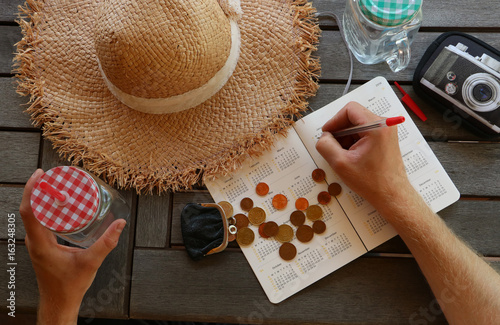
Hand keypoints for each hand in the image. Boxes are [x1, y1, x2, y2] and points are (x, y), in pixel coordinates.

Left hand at [19, 169, 126, 323]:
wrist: (59, 302)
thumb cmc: (70, 286)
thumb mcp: (91, 262)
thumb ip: (107, 242)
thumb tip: (120, 223)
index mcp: (41, 244)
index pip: (29, 212)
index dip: (32, 191)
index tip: (40, 175)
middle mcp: (34, 242)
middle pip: (29, 209)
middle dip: (38, 189)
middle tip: (52, 175)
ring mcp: (36, 244)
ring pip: (33, 215)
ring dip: (41, 199)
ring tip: (55, 186)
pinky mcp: (41, 245)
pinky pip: (39, 222)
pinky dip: (46, 210)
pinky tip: (59, 206)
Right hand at [316, 102, 412, 207]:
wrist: (391, 195)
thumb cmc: (372, 182)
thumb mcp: (340, 164)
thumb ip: (326, 145)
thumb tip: (323, 137)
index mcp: (376, 127)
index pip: (350, 109)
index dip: (334, 120)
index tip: (327, 134)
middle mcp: (384, 125)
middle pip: (353, 117)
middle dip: (340, 131)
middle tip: (333, 147)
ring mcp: (386, 131)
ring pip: (358, 125)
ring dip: (346, 138)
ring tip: (343, 156)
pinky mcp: (385, 139)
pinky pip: (364, 133)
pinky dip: (354, 142)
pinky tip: (351, 157)